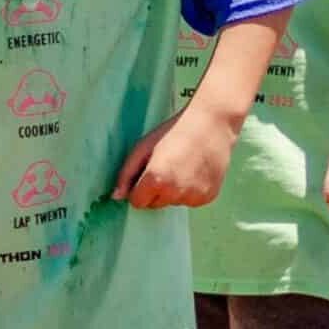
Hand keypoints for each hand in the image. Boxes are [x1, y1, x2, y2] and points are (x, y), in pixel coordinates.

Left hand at [111, 104, 232, 208]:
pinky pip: (190, 201)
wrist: (212, 124)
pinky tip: (194, 171)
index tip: (145, 173)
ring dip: (173, 191)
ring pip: (173, 202)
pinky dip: (190, 191)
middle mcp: (175, 193)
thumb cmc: (173, 132)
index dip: (138, 188)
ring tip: (182, 165)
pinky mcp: (208, 198)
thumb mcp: (143, 147)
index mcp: (156, 180)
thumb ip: (126, 174)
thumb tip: (116, 196)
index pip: (137, 202)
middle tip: (165, 165)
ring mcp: (194, 197)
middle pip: (155, 204)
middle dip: (155, 190)